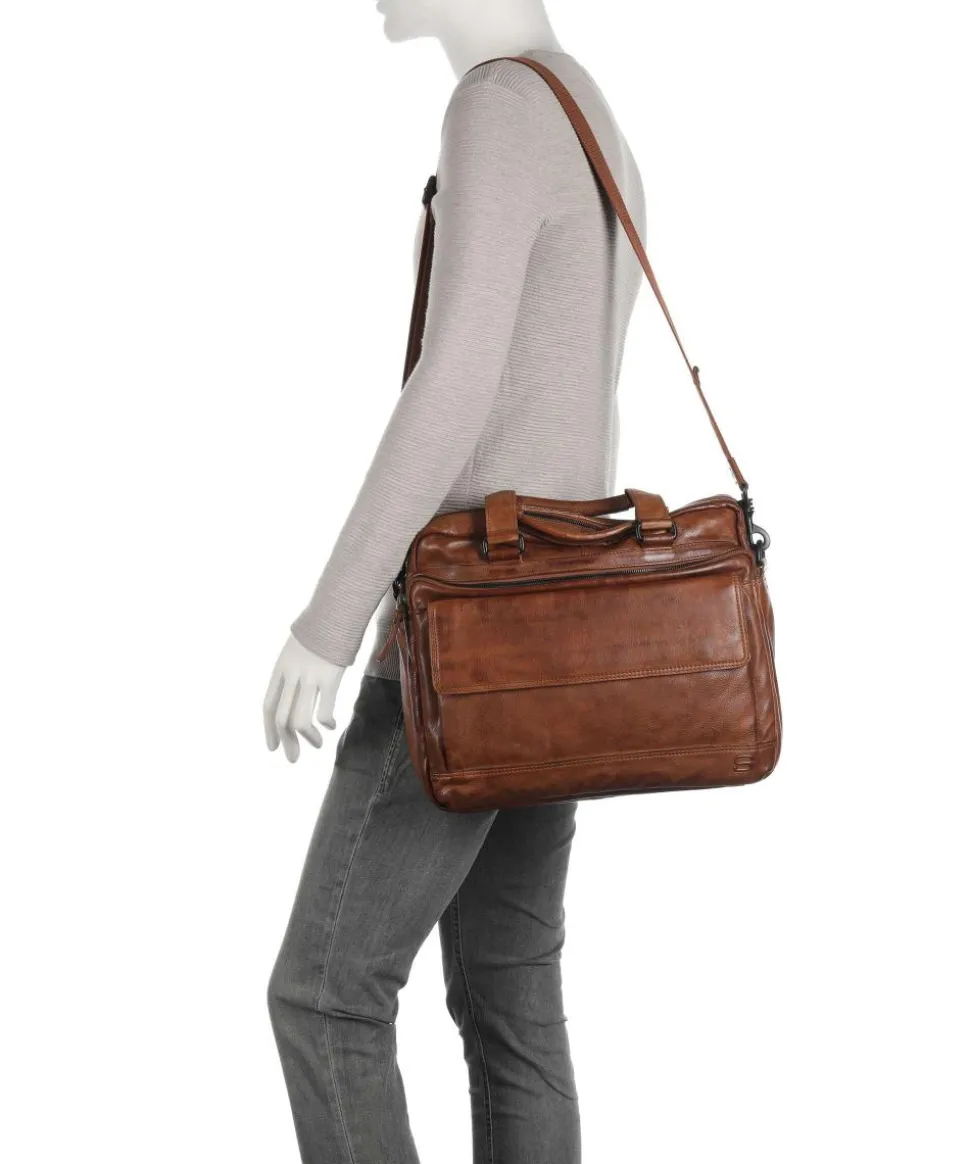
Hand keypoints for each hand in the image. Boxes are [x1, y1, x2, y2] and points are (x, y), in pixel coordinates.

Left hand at [263, 634, 345, 762]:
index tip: (273, 747)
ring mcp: (309, 677)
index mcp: (280, 669)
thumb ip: (291, 672)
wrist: (336, 610)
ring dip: (307, 738)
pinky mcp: (330, 677)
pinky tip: (330, 725)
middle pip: (281, 717)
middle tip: (293, 758)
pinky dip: (325, 723)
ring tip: (316, 744)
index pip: (268, 706)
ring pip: (299, 719)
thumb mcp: (296, 649)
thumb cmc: (321, 630)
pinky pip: (323, 710)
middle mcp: (291, 675)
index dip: (268, 730)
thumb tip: (293, 695)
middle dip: (287, 741)